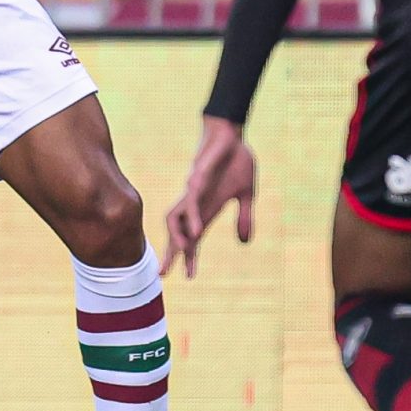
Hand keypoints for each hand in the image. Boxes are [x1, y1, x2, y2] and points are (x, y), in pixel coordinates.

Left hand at [164, 116, 257, 278]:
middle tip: (162, 275)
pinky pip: (191, 201)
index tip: (189, 276)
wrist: (231, 133)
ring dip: (176, 238)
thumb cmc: (237, 160)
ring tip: (180, 255)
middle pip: (176, 232)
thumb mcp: (247, 194)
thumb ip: (245, 218)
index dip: (189, 257)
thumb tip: (244, 243)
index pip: (193, 238)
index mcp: (206, 209)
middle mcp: (195, 203)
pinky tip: (197, 232)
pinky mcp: (197, 178)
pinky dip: (192, 218)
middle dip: (170, 253)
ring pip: (175, 218)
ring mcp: (193, 191)